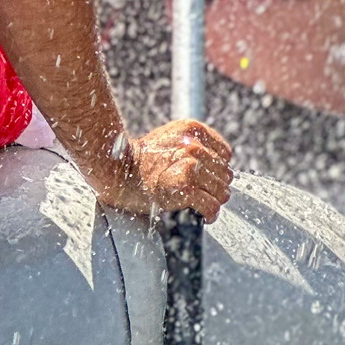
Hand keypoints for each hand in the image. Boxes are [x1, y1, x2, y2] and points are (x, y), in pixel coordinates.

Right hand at [86, 118, 233, 221]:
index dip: (216, 167)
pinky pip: (212, 207)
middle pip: (225, 174)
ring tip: (199, 202)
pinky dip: (209, 215)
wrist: (119, 171)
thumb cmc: (143, 159)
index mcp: (192, 129)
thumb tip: (221, 165)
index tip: (205, 176)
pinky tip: (202, 215)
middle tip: (200, 192)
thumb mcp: (171, 137)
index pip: (225, 153)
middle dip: (216, 186)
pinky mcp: (185, 188)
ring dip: (213, 201)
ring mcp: (189, 167)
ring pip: (222, 192)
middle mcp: (193, 145)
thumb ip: (196, 144)